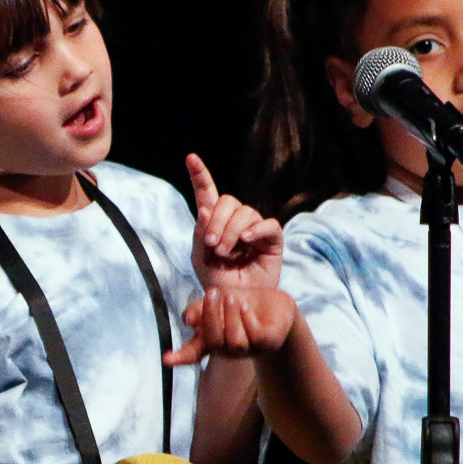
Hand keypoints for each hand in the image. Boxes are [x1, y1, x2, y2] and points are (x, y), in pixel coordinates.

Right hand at [164, 286, 298, 364]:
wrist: (276, 306)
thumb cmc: (243, 304)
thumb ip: (201, 309)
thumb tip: (187, 320)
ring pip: (235, 342)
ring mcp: (250, 348)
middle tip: (212, 293)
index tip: (166, 358)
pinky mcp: (269, 342)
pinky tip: (246, 306)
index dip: (180, 356)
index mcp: (213, 340)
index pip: (193, 353)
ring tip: (231, 297)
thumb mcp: (219, 301)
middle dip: (211, 317)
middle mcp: (229, 348)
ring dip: (231, 316)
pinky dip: (247, 319)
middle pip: (214, 342)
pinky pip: (255, 335)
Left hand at [186, 153, 281, 291]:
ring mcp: (254, 229)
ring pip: (245, 212)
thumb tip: (205, 208)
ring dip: (231, 231)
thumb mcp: (201, 260)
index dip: (200, 175)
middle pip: (227, 200)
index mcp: (214, 223)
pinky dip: (255, 230)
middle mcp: (234, 221)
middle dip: (217, 221)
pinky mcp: (272, 240)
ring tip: (225, 253)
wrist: (236, 304)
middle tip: (213, 245)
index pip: (207, 194)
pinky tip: (246, 242)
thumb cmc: (218, 283)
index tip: (190, 158)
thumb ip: (200, 235)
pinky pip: (267, 225)